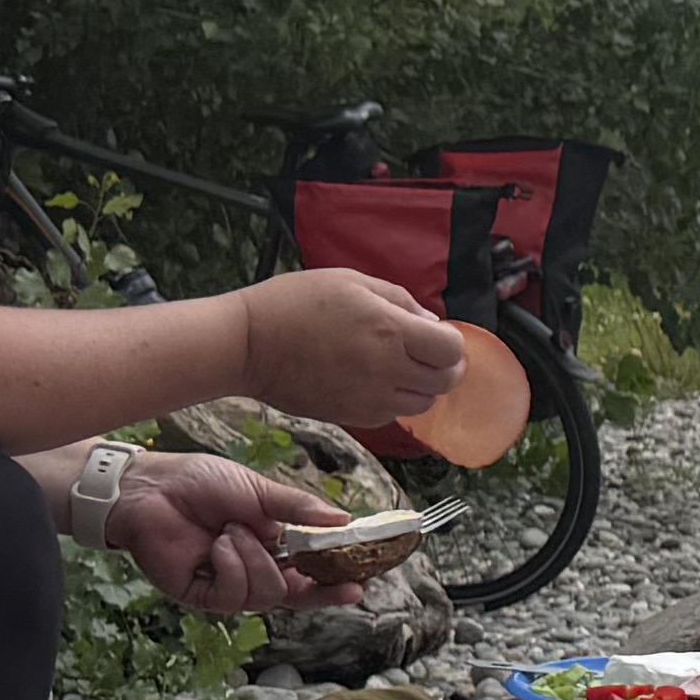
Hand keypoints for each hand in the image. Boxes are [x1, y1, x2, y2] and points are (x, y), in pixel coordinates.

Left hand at [116, 451, 376, 616]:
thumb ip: (300, 510)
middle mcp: (252, 571)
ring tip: (231, 531)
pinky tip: (218, 546)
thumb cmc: (201, 483)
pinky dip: (231, 566)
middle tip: (299, 555)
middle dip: (298, 573)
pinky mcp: (201, 595)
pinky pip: (233, 595)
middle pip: (293, 593)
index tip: (359, 584)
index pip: (310, 576)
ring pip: (265, 594)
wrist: (153, 487)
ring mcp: (227, 586)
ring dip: (254, 559)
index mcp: (272, 548)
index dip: (334, 585)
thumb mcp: (260, 491)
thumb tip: (344, 521)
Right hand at [238, 267, 470, 433]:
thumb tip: (432, 324)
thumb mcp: (352, 281)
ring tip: (399, 367)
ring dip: (421, 386)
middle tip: (427, 353)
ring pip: (422, 405)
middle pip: (444, 382)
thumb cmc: (295, 303)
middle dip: (444, 366)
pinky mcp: (351, 417)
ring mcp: (369, 399)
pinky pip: (392, 416)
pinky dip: (395, 401)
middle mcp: (386, 369)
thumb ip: (400, 301)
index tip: (437, 335)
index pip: (451, 351)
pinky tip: (375, 381)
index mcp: (390, 331)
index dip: (451, 343)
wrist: (248, 344)